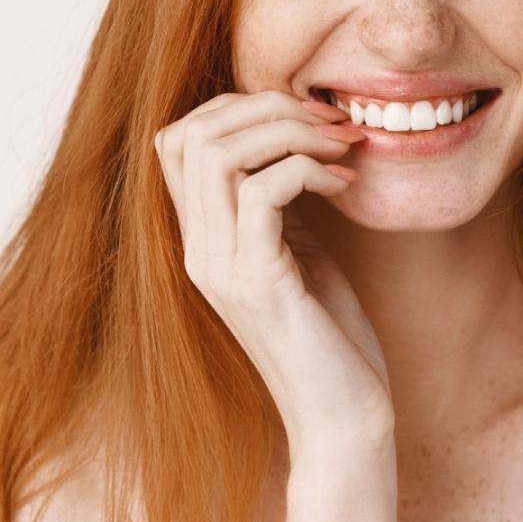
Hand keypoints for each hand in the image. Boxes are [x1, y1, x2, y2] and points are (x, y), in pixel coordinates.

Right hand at [154, 90, 393, 451]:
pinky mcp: (256, 283)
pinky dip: (308, 169)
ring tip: (340, 145)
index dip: (235, 106)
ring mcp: (219, 268)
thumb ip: (278, 201)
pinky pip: (260, 191)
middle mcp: (197, 251)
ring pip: (218, 153)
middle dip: (266, 105)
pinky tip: (345, 185)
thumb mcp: (296, 250)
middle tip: (328, 121)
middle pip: (191, 133)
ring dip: (289, 131)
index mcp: (201, 239)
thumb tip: (293, 138)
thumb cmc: (328, 334)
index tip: (303, 115)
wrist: (340, 416)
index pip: (177, 139)